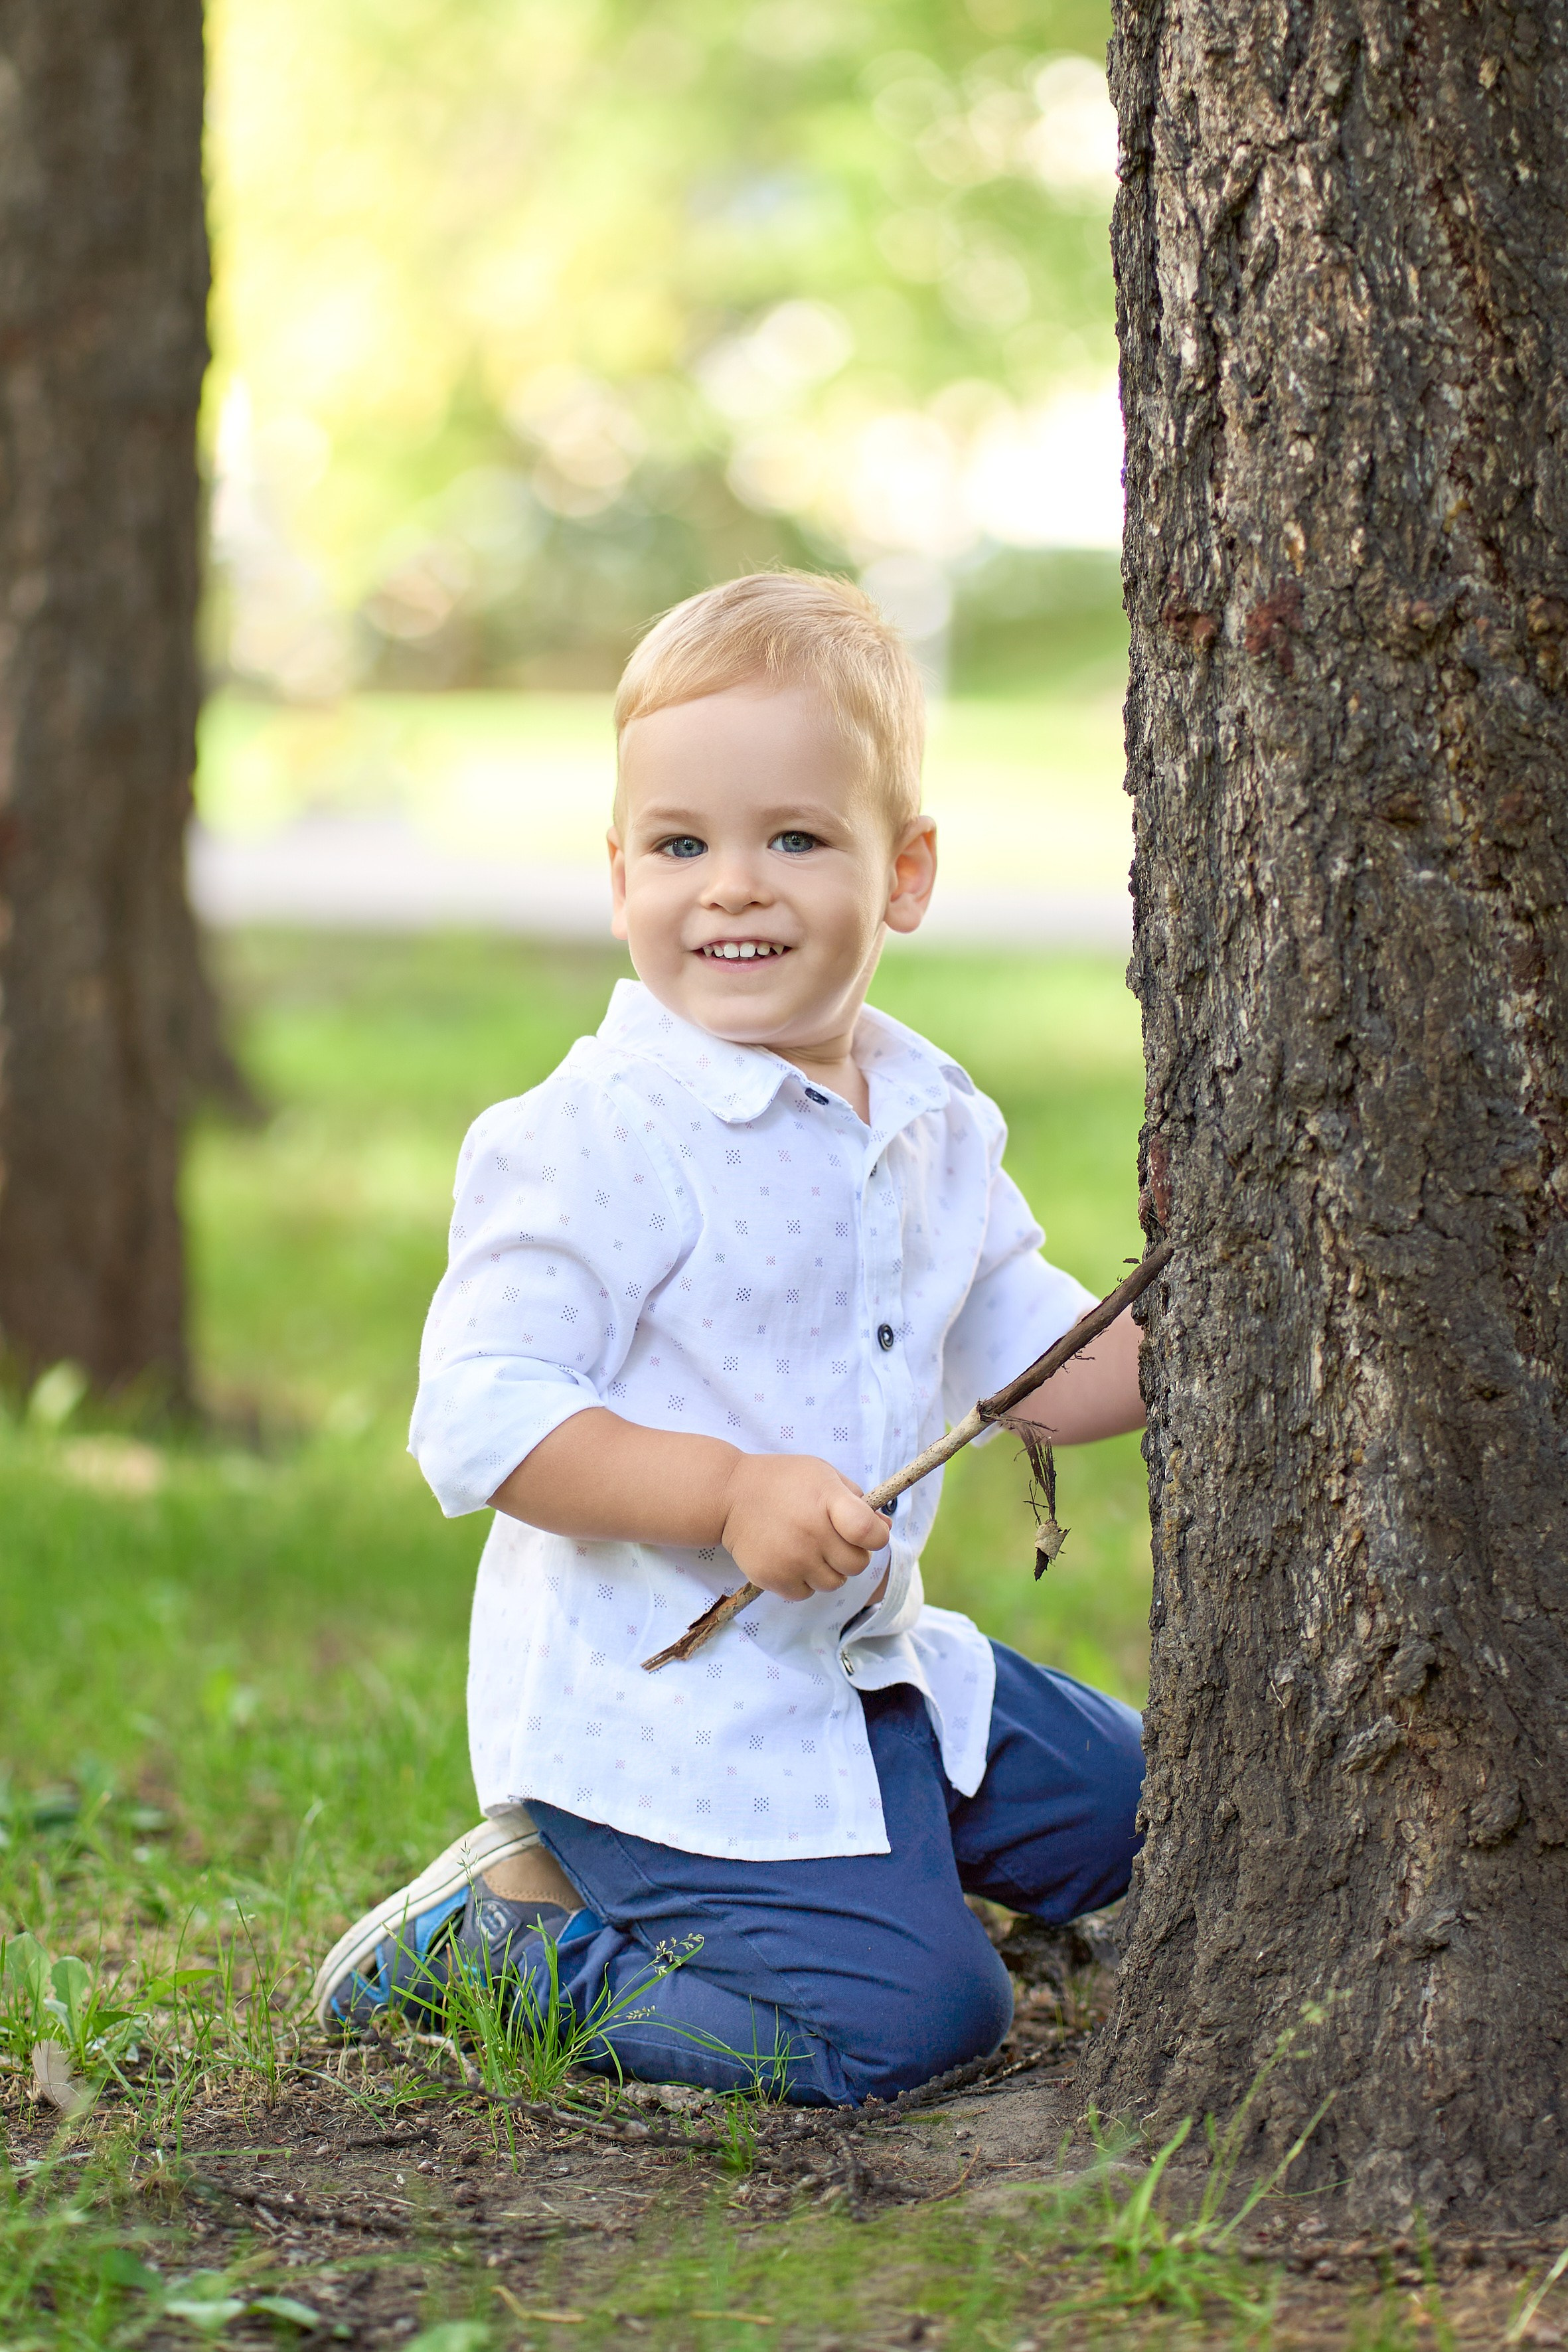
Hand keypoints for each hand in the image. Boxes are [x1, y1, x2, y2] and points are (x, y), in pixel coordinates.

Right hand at [718, 1453, 890, 1600]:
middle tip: (832, 1539)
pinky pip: (806, 1593)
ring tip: (809, 1548)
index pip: (868, 1533)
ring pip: (834, 1583)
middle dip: (851, 1554)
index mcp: (827, 1500)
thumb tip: (884, 1528)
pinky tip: (791, 1559)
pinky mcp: (773, 1578)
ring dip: (828, 1570)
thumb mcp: (823, 1475)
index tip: (866, 1533)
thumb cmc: (784, 1481)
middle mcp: (811, 1532)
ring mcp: (791, 1558)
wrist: (729, 1495)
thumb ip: (857, 1500)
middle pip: (857, 1564)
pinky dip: (803, 1581)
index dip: (876, 1537)